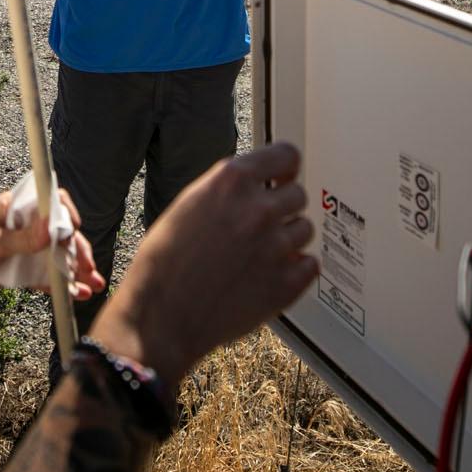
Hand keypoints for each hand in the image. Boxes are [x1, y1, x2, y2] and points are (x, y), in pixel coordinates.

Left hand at [0, 183, 103, 300]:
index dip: (65, 214)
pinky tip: (75, 293)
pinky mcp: (17, 272)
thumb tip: (52, 228)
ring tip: (91, 284)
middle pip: (58, 235)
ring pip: (55, 258)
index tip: (73, 229)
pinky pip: (43, 278)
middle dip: (76, 250)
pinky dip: (59, 285)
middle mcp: (22, 227)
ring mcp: (21, 250)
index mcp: (14, 209)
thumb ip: (22, 238)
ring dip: (74, 270)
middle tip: (87, 266)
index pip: (49, 203)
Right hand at [89, 142, 316, 380]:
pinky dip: (296, 270)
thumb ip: (229, 189)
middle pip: (298, 194)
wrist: (161, 316)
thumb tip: (258, 183)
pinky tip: (270, 274)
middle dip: (282, 207)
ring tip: (257, 254)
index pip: (286, 155)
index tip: (283, 176)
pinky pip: (310, 265)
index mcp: (231, 182)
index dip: (285, 167)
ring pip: (304, 229)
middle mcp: (257, 209)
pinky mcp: (285, 284)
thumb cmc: (164, 264)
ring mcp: (275, 247)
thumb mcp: (189, 204)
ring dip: (287, 239)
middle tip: (260, 226)